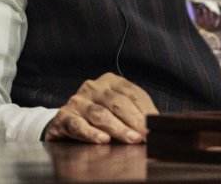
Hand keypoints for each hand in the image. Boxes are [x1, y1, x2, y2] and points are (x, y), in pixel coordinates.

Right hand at [44, 73, 158, 143]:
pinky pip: (78, 125)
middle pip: (118, 103)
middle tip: (145, 135)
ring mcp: (78, 101)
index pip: (132, 93)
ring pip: (101, 114)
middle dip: (134, 120)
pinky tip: (103, 139)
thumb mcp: (117, 108)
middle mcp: (94, 87)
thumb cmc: (98, 115)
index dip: (145, 109)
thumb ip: (135, 111)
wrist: (64, 122)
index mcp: (111, 81)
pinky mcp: (63, 117)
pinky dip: (92, 133)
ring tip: (131, 139)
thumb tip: (157, 122)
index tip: (155, 125)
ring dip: (118, 128)